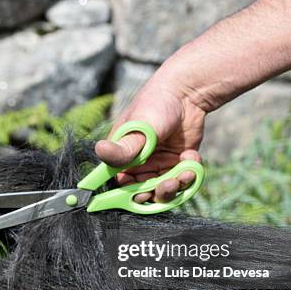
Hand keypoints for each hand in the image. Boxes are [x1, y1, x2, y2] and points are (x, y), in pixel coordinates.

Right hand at [95, 78, 205, 202]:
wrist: (187, 93)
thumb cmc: (155, 105)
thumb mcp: (138, 128)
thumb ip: (123, 147)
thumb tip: (99, 150)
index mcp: (122, 158)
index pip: (119, 185)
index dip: (128, 196)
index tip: (141, 196)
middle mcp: (139, 165)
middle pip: (144, 194)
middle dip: (157, 193)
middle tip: (169, 183)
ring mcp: (159, 166)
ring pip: (165, 190)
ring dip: (177, 186)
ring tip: (186, 172)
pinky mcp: (178, 164)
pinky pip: (183, 181)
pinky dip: (190, 173)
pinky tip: (191, 156)